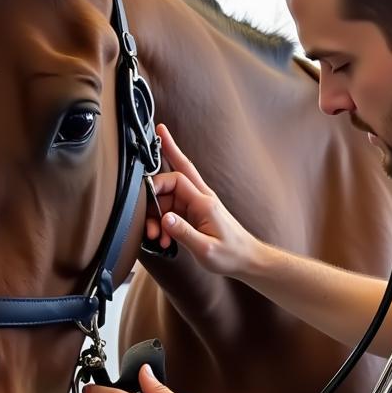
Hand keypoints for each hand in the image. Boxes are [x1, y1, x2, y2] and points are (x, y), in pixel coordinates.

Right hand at [147, 124, 260, 275]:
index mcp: (204, 203)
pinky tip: (164, 238)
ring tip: (156, 236)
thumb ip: (182, 232)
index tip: (143, 194)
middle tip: (158, 132)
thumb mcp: (205, 249)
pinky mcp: (196, 215)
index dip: (158, 182)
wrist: (248, 260)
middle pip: (178, 172)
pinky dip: (164, 222)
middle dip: (167, 153)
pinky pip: (173, 210)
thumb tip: (163, 218)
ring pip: (170, 196)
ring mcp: (198, 206)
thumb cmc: (231, 255)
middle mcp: (201, 199)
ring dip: (157, 213)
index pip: (177, 179)